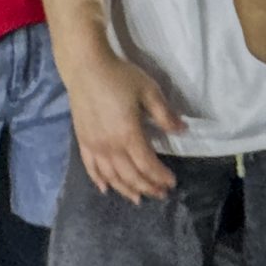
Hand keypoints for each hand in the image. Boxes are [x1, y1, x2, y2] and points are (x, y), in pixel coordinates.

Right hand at [63, 41, 182, 202]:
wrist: (86, 67)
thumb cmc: (120, 76)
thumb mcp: (149, 91)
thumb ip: (165, 114)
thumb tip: (182, 130)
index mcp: (128, 134)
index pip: (147, 164)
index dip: (160, 176)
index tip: (172, 183)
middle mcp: (110, 146)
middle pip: (130, 175)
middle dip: (147, 187)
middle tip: (160, 194)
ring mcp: (94, 146)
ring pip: (111, 176)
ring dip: (126, 189)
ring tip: (138, 198)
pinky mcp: (83, 141)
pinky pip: (91, 168)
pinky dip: (100, 180)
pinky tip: (106, 189)